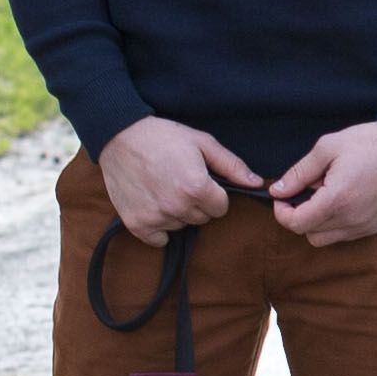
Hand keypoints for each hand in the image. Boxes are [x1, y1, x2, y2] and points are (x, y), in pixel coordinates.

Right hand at [100, 115, 257, 244]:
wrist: (119, 136)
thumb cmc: (163, 136)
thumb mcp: (202, 142)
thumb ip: (231, 165)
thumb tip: (256, 183)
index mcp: (197, 187)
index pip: (221, 209)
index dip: (213, 194)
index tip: (199, 180)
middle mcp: (177, 206)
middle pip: (202, 218)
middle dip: (195, 203)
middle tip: (178, 180)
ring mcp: (156, 217)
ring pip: (181, 226)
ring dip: (176, 212)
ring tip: (163, 187)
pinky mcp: (137, 224)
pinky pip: (159, 239)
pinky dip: (158, 226)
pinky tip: (153, 204)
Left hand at [268, 123, 376, 249]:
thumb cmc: (368, 143)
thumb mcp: (327, 148)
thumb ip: (299, 172)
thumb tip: (277, 190)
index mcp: (336, 200)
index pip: (296, 224)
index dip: (282, 212)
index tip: (283, 197)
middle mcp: (351, 220)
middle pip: (308, 234)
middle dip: (299, 215)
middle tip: (306, 190)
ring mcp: (364, 226)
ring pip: (324, 239)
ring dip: (316, 222)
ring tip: (325, 195)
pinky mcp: (374, 227)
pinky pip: (343, 235)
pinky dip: (334, 224)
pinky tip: (341, 200)